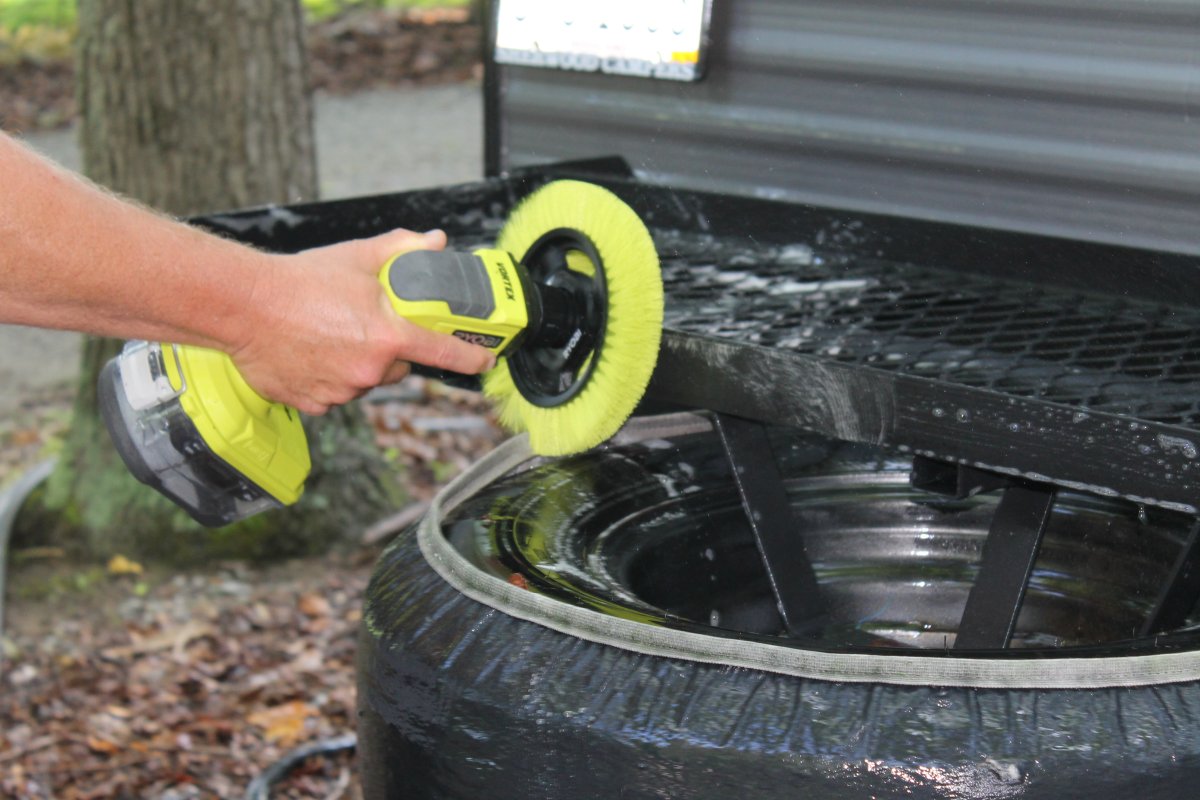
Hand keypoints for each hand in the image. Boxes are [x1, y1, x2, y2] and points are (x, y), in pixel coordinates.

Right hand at [229, 228, 495, 414]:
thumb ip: (402, 251)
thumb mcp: (358, 257)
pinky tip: (311, 354)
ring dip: (358, 366)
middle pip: (399, 368)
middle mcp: (369, 370)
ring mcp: (342, 391)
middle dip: (391, 351)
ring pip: (365, 382)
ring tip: (331, 336)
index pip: (443, 354)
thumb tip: (434, 242)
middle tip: (367, 326)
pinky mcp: (316, 405)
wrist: (243, 306)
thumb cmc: (299, 281)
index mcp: (387, 336)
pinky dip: (329, 379)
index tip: (484, 360)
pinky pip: (334, 395)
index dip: (469, 358)